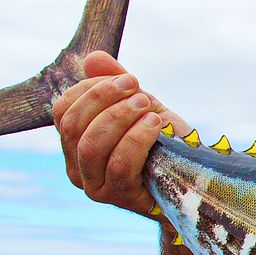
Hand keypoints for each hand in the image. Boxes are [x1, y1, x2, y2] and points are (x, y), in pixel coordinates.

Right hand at [52, 50, 188, 216]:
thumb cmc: (161, 140)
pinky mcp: (120, 197)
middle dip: (104, 98)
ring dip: (119, 117)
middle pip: (73, 126)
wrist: (192, 177)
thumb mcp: (139, 105)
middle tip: (137, 89)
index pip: (63, 110)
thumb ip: (116, 81)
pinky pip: (119, 164)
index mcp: (74, 144)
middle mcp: (77, 167)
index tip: (126, 79)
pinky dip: (137, 138)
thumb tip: (93, 57)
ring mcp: (95, 186)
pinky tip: (155, 124)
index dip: (90, 89)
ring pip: (92, 145)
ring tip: (147, 105)